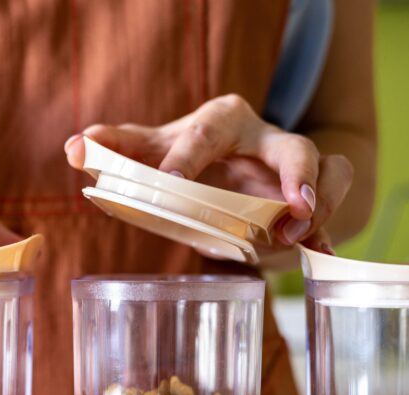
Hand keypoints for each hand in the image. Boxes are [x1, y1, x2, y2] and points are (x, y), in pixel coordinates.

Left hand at [64, 94, 352, 254]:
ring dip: (320, 206)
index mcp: (222, 121)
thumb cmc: (186, 156)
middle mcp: (265, 140)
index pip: (207, 130)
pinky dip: (327, 238)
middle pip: (293, 147)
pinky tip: (320, 258)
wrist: (230, 167)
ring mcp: (292, 172)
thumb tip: (74, 147)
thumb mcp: (152, 149)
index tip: (173, 182)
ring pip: (329, 172)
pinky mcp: (309, 202)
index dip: (189, 156)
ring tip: (296, 238)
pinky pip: (333, 215)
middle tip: (292, 208)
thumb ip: (116, 148)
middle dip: (297, 174)